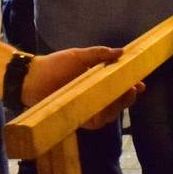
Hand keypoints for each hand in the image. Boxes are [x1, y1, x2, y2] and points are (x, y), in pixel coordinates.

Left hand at [22, 47, 142, 129]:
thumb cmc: (54, 65)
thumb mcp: (79, 56)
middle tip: (134, 89)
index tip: (140, 82)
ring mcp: (86, 108)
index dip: (131, 86)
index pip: (118, 86)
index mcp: (96, 82)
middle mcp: (93, 97)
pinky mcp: (78, 118)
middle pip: (117, 102)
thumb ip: (100, 54)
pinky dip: (103, 118)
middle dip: (128, 97)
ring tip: (124, 96)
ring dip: (119, 107)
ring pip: (109, 113)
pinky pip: (95, 122)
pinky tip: (110, 110)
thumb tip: (122, 51)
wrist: (32, 78)